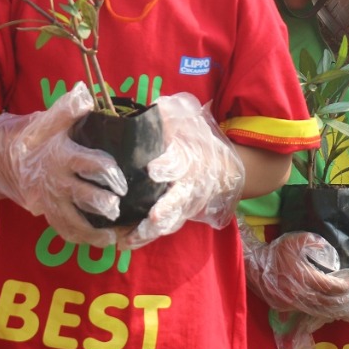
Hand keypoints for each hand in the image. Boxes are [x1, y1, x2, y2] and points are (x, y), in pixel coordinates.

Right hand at [0, 83, 124, 246]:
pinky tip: (97, 242)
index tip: (122, 180)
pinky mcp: (44, 211)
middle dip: (101, 204)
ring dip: (91, 232)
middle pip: (81, 196)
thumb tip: (85, 94)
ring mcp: (48, 199)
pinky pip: (61, 228)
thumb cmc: (31, 135)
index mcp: (60, 156)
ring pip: (70, 221)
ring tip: (112, 238)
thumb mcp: (47, 120)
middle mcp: (55, 181)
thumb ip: (67, 109)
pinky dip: (78, 238)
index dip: (106, 171)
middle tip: (118, 209)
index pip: (87, 163)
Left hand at [120, 92, 245, 248]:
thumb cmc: (197, 138)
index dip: (168, 166)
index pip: (180, 162)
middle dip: (164, 210)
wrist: (223, 165)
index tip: (153, 169)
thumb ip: (169, 114)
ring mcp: (184, 203)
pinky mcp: (178, 215)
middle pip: (178, 200)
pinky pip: (163, 228)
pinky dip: (146, 237)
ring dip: (150, 231)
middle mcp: (189, 184)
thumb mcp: (186, 118)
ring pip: (169, 220)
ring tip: (127, 240)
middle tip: (150, 217)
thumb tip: (152, 106)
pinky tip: (125, 242)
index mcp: (189, 157)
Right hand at [242, 224, 348, 315]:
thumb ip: (316, 242)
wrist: (253, 266)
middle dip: (343, 300)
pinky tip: (327, 306)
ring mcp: (291, 303)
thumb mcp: (296, 240)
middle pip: (327, 302)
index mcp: (303, 277)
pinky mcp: (285, 308)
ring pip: (318, 310)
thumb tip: (332, 251)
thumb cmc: (276, 252)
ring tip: (345, 303)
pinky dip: (319, 309)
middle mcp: (299, 294)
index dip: (344, 286)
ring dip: (333, 308)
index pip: (330, 286)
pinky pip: (307, 311)